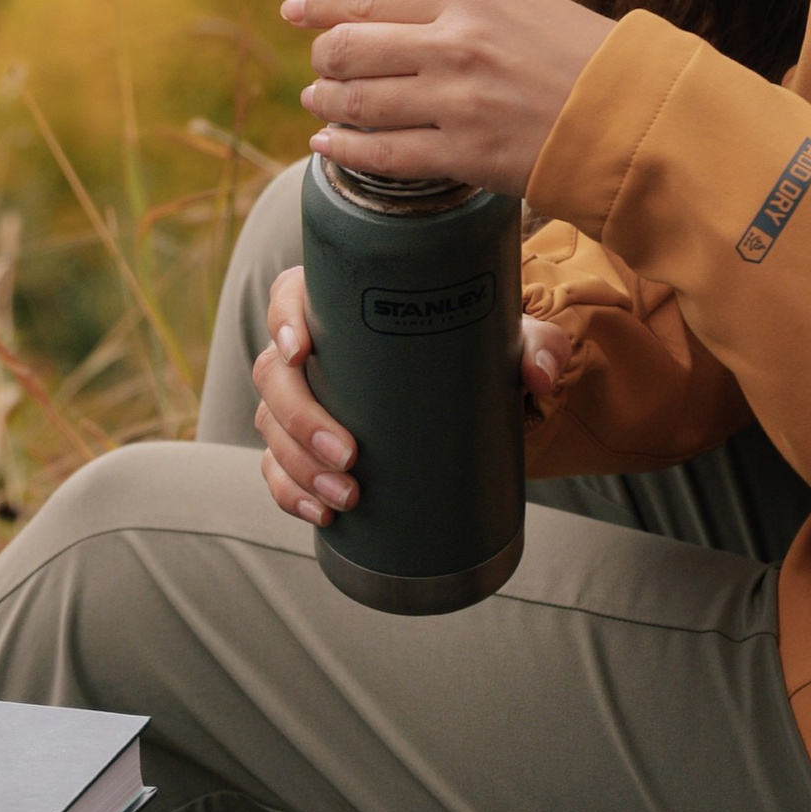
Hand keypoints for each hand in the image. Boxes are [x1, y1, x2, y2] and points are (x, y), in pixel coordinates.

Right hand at [252, 262, 566, 530]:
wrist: (477, 403)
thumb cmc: (480, 353)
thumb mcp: (513, 341)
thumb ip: (538, 345)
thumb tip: (536, 375)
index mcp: (344, 305)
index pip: (290, 296)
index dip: (283, 320)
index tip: (301, 351)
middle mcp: (315, 352)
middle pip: (274, 374)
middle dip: (300, 419)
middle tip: (348, 455)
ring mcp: (306, 402)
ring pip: (272, 427)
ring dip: (298, 466)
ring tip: (347, 497)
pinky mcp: (310, 449)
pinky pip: (279, 471)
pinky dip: (291, 494)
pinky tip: (322, 515)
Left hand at [284, 0, 614, 201]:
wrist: (638, 117)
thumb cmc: (587, 59)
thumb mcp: (522, 6)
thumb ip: (461, 10)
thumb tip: (400, 19)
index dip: (320, 2)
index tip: (294, 10)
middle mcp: (455, 41)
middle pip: (351, 45)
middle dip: (324, 56)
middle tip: (317, 66)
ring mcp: (455, 100)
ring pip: (358, 99)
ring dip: (327, 101)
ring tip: (319, 103)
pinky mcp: (463, 154)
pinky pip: (382, 154)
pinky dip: (345, 149)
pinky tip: (329, 147)